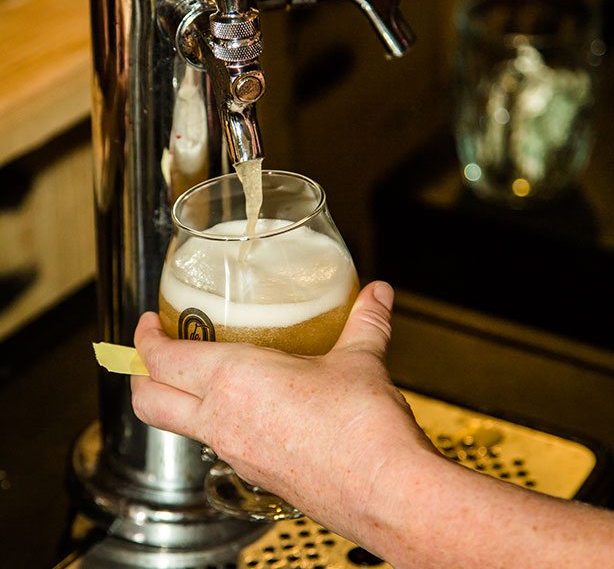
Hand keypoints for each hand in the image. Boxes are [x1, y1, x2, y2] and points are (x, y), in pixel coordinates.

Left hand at [131, 281, 435, 543]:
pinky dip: (213, 421)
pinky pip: (216, 444)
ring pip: (179, 426)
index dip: (145, 338)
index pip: (162, 359)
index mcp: (234, 380)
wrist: (386, 492)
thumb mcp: (361, 360)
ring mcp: (235, 454)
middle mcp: (223, 421)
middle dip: (139, 374)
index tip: (148, 322)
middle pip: (148, 401)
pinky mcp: (255, 476)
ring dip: (176, 398)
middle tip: (150, 351)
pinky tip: (248, 407)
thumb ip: (365, 320)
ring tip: (200, 373)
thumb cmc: (363, 429)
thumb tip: (378, 294)